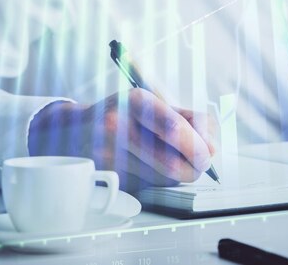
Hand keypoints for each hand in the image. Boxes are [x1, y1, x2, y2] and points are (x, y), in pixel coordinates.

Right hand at [28, 88, 216, 191]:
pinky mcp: (107, 178)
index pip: (175, 128)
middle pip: (172, 162)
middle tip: (201, 161)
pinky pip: (149, 186)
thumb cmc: (121, 114)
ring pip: (164, 178)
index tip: (209, 152)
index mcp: (135, 101)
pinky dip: (158, 179)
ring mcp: (110, 156)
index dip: (198, 145)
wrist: (75, 131)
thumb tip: (212, 145)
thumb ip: (185, 119)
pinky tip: (147, 163)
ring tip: (167, 155)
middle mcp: (118, 127)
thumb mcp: (149, 103)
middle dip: (195, 166)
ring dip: (177, 173)